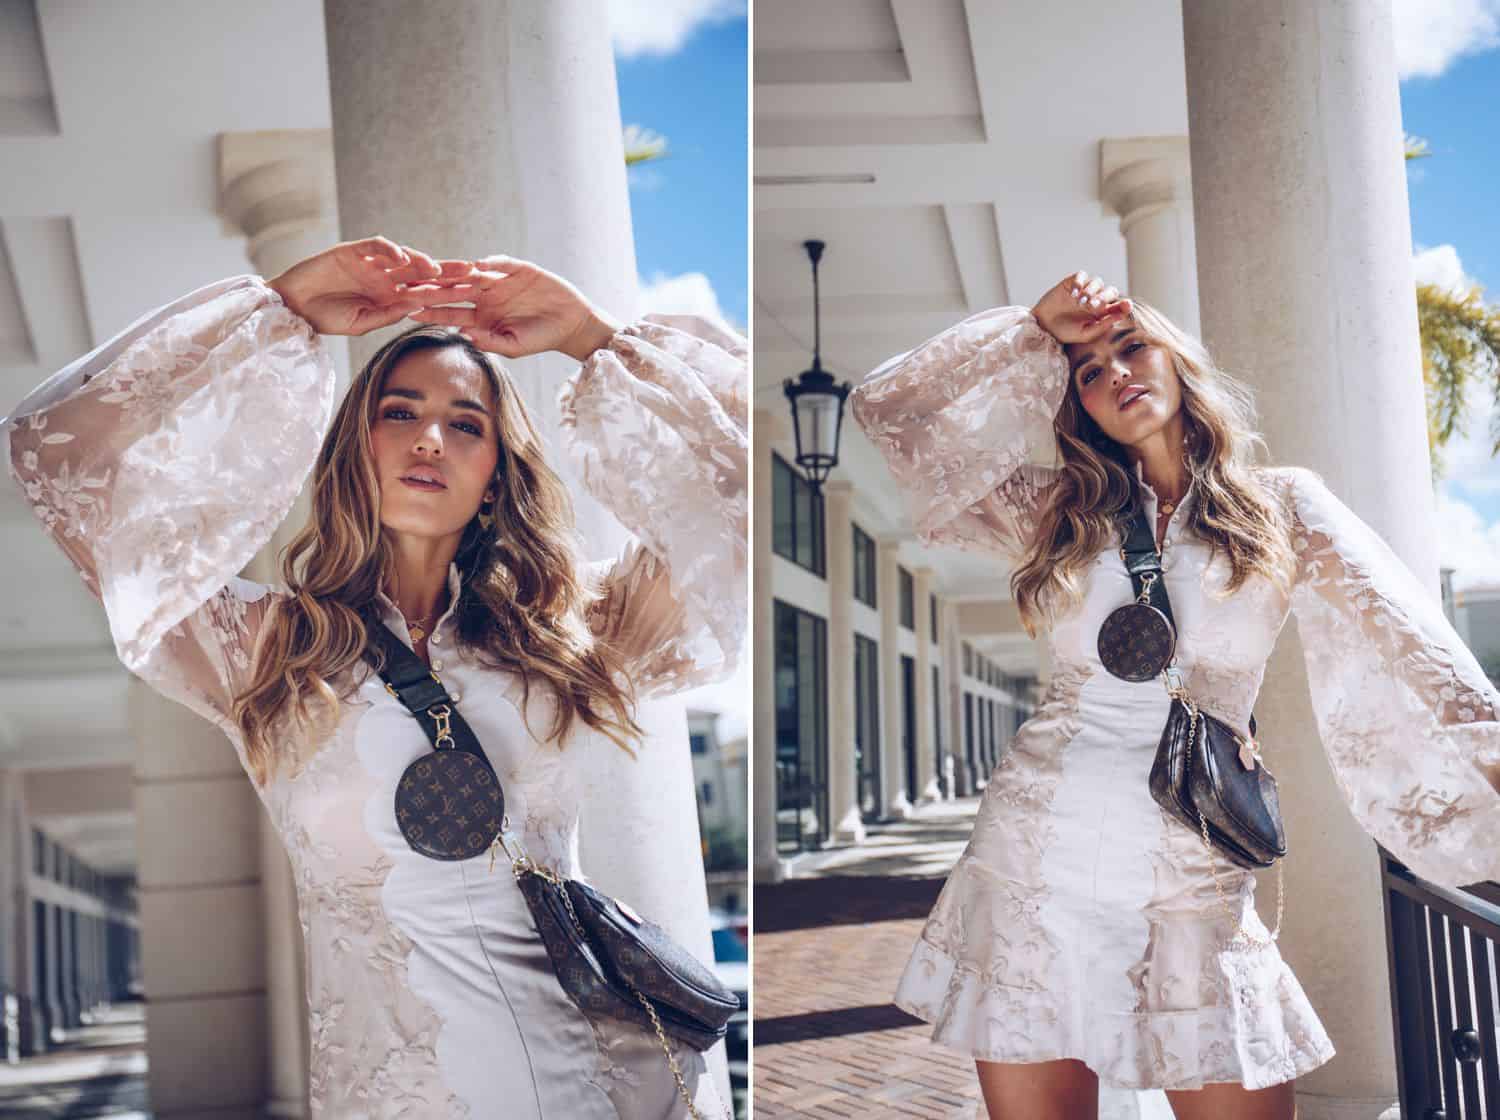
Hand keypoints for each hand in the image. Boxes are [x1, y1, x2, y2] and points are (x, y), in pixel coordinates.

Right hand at [267, 238, 475, 335]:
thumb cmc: (327, 318)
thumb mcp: (362, 323)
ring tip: (437, 268)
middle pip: (423, 272)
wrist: (294, 308)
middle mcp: (386, 278)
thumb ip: (388, 315)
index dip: (449, 292)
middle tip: (474, 271)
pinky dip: (389, 250)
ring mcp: (371, 263)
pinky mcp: (353, 251)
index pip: (427, 293)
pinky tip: (401, 258)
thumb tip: (417, 309)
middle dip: (448, 271)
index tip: (474, 295)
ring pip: (404, 257)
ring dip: (421, 261)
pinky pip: (375, 246)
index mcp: (392, 297)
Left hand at [407, 255, 622, 360]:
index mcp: (481, 316)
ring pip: (473, 274)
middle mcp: (487, 296)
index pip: (450, 312)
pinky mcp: (520, 269)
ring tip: (437, 269)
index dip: (431, 311)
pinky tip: (478, 265)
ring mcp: (501, 281)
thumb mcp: (513, 346)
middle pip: (456, 289)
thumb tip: (463, 335)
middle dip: (435, 286)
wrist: (570, 324)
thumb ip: (489, 342)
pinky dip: (492, 263)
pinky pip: (503, 264)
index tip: (409, 310)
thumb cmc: (540, 339)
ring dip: (456, 272)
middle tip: (411, 283)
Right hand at [1031, 270, 1130, 344]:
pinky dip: (1079, 283)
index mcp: (1103, 312)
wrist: (1043, 326)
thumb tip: (1120, 316)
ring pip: (1097, 282)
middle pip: (1110, 291)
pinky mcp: (1072, 282)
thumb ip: (1102, 326)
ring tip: (1081, 302)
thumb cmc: (1065, 332)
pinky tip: (1073, 295)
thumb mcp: (1085, 334)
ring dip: (1091, 291)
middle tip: (1093, 306)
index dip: (1124, 304)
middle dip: (1104, 297)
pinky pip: (1081, 276)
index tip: (1126, 305)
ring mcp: (1085, 289)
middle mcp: (1096, 299)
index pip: (1118, 306)